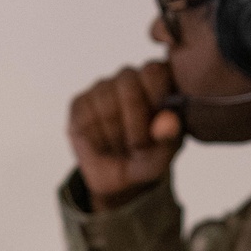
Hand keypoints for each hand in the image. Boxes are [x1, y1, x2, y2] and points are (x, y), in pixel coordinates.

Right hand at [68, 61, 183, 209]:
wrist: (120, 180)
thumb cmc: (149, 161)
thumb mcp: (165, 157)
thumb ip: (170, 139)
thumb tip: (168, 121)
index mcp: (159, 83)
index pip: (154, 71)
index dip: (155, 96)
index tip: (157, 123)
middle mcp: (131, 77)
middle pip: (128, 83)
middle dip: (134, 121)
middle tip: (139, 147)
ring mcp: (103, 87)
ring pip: (105, 101)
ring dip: (115, 135)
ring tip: (122, 149)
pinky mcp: (80, 102)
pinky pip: (85, 115)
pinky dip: (96, 138)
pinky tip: (104, 146)